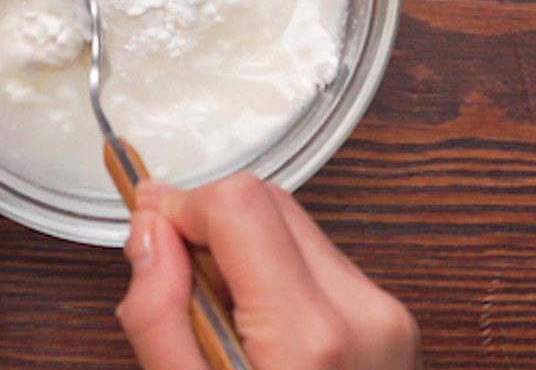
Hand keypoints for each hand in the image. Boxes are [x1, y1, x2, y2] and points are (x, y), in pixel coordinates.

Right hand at [118, 173, 420, 369]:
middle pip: (265, 199)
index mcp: (310, 337)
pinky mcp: (387, 315)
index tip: (154, 237)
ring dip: (239, 245)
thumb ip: (158, 315)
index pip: (239, 202)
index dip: (184, 210)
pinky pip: (311, 252)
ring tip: (221, 312)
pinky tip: (255, 319)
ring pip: (288, 219)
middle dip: (208, 223)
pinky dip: (270, 265)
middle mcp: (361, 311)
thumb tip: (149, 231)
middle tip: (180, 281)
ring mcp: (382, 312)